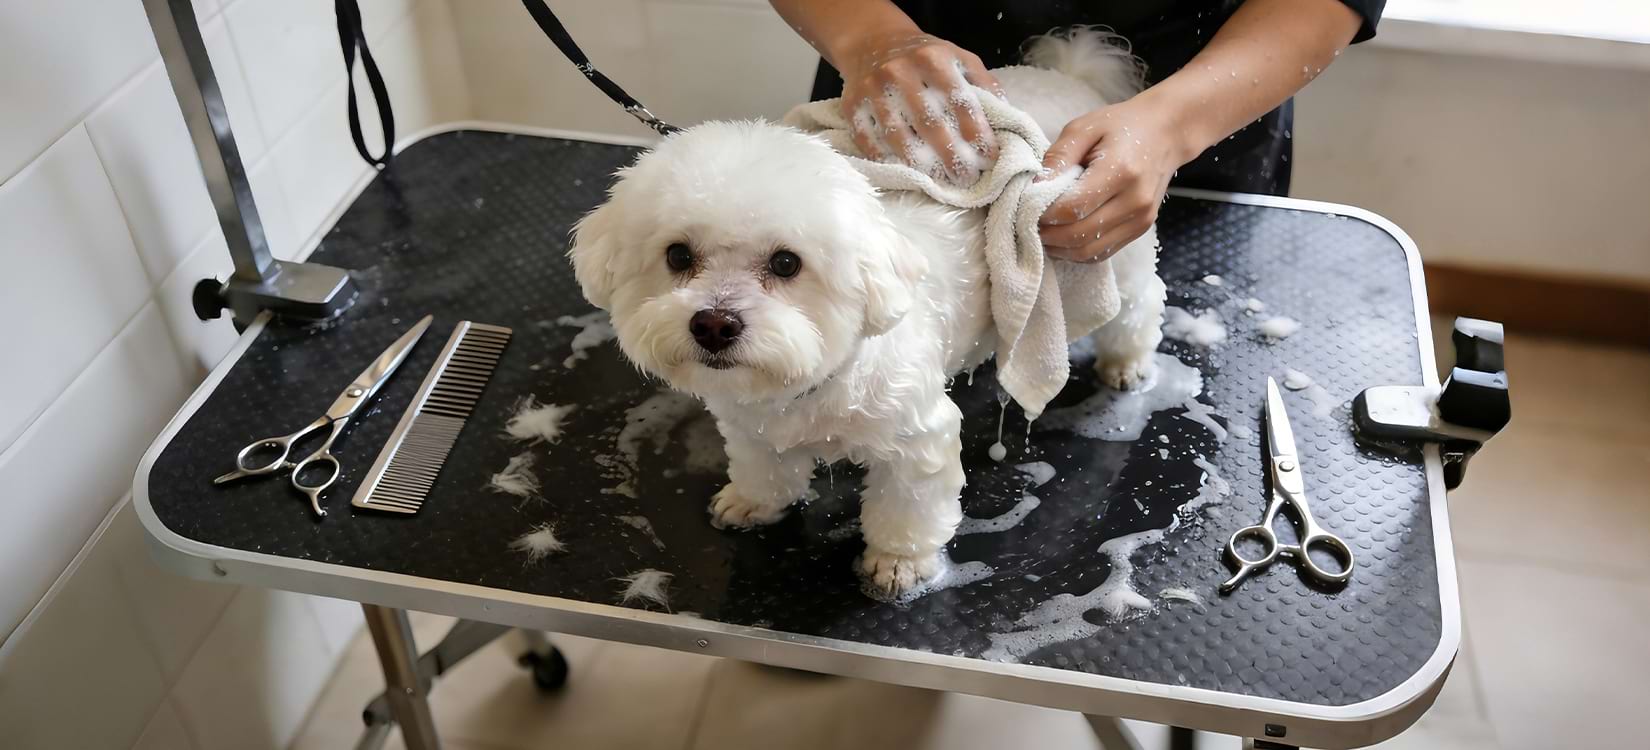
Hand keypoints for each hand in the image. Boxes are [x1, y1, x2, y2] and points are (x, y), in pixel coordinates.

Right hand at [838, 31, 1002, 182]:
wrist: (872, 41)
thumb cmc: (924, 56)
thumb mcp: (959, 58)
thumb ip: (984, 84)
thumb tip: (1005, 119)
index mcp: (932, 58)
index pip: (960, 100)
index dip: (976, 132)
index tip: (989, 156)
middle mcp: (900, 71)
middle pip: (929, 123)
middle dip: (951, 155)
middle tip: (966, 177)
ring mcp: (873, 88)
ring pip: (897, 136)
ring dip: (920, 163)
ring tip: (938, 180)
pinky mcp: (852, 104)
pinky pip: (869, 140)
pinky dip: (887, 159)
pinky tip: (905, 170)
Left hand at [1038, 96, 1192, 262]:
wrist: (1166, 133)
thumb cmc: (1122, 126)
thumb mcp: (1084, 128)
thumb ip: (1058, 157)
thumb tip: (1033, 188)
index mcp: (1121, 171)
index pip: (1072, 207)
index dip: (1043, 213)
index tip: (1025, 205)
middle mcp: (1134, 201)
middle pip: (1078, 235)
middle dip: (1046, 235)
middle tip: (1026, 223)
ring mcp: (1140, 219)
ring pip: (1088, 252)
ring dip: (1058, 248)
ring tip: (1041, 232)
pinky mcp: (1139, 229)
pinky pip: (1101, 253)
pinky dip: (1075, 251)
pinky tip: (1061, 237)